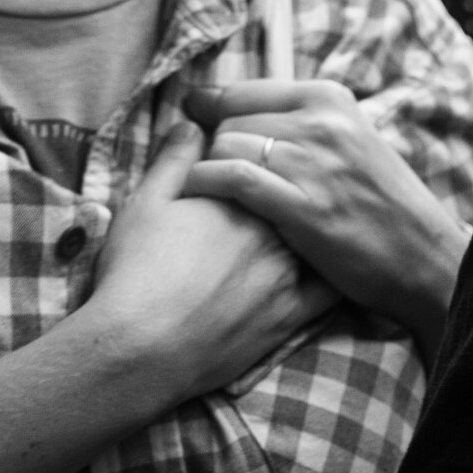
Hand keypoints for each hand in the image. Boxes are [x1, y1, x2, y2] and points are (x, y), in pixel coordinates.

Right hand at [84, 120, 336, 409]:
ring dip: (315, 230)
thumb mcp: (145, 204)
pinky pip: (333, 289)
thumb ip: (175, 159)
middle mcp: (275, 226)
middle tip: (270, 203)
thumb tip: (195, 123)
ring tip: (304, 230)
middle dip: (287, 194)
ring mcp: (289, 271)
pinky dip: (337, 276)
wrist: (138, 349)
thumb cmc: (135, 274)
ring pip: (319, 238)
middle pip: (295, 196)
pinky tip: (333, 270)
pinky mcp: (293, 313)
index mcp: (242, 193)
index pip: (265, 161)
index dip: (256, 163)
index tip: (249, 168)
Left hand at [180, 80, 469, 349]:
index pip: (242, 92)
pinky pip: (233, 178)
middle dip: (212, 148)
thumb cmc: (378, 203)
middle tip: (213, 176)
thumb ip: (296, 124)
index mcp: (331, 99)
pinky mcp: (303, 206)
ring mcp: (313, 163)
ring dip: (207, 170)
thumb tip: (222, 106)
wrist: (420, 254)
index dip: (209, 112)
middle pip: (229, 120)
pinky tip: (199, 196)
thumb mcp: (348, 141)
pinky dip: (205, 183)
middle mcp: (322, 122)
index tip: (194, 126)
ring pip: (226, 146)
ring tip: (207, 194)